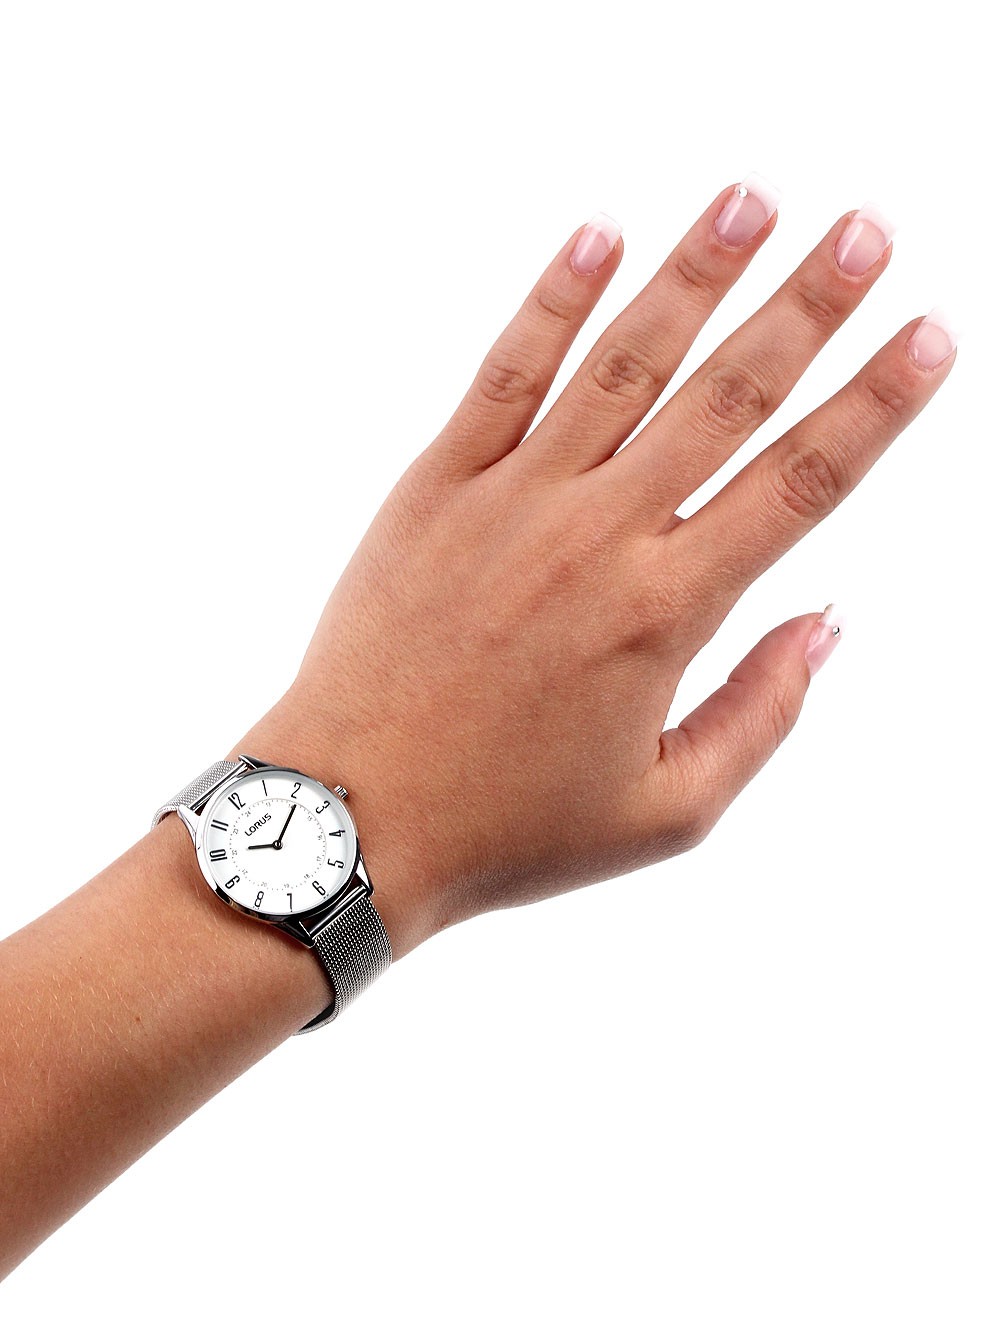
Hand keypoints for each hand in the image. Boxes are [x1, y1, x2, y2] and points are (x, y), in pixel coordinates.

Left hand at [238, 180, 954, 958]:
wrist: (353, 818)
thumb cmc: (511, 827)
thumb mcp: (667, 812)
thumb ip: (760, 715)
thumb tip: (826, 622)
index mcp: (665, 613)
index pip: (799, 485)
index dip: (875, 407)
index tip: (929, 338)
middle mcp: (598, 536)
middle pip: (726, 398)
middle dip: (808, 307)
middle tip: (866, 230)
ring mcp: (512, 500)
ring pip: (623, 363)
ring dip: (694, 275)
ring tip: (753, 200)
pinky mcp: (435, 487)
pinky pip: (503, 374)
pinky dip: (553, 301)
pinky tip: (599, 235)